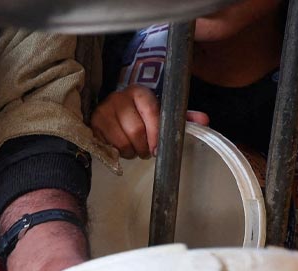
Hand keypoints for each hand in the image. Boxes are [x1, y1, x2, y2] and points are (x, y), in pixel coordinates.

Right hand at [91, 85, 209, 158]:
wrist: (114, 110)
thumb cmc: (141, 113)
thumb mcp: (163, 112)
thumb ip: (183, 117)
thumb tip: (204, 121)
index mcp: (140, 92)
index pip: (151, 113)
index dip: (156, 134)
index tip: (158, 149)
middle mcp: (119, 98)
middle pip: (136, 131)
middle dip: (144, 147)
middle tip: (147, 152)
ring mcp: (104, 110)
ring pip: (121, 141)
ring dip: (130, 152)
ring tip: (134, 150)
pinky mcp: (93, 123)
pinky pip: (108, 146)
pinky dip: (117, 152)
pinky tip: (121, 148)